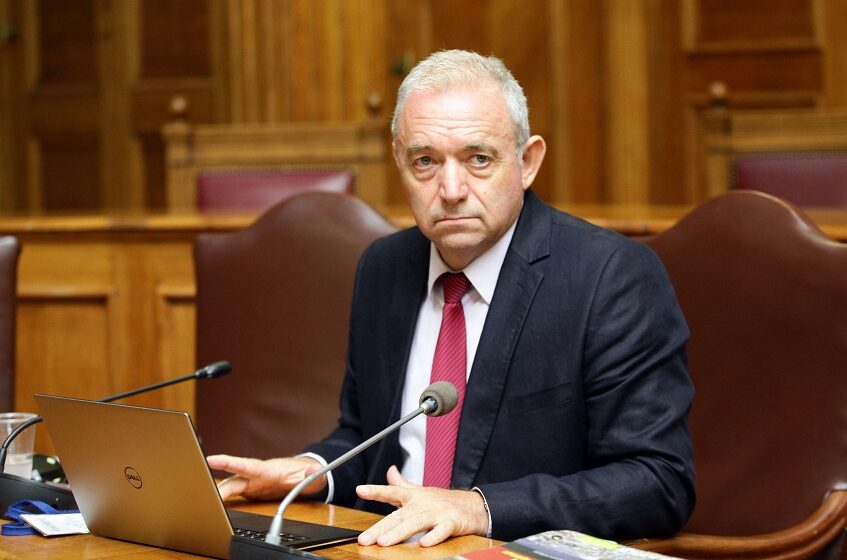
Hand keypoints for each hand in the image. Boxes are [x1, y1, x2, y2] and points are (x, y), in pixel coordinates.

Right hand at [207, 454, 325, 500]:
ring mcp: (250, 483)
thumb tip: (315, 468)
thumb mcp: (312, 474)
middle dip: (218, 487)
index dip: (228, 462)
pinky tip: (211, 504)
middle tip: (205, 495)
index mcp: (267, 470)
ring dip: (218, 495)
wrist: (301, 475)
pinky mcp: (249, 491)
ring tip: (204, 503)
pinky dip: (222, 499)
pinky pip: (232, 495)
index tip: (211, 459)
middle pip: (233, 481)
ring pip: (230, 488)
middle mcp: (254, 475)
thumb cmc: (303, 473)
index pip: (246, 465)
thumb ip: (312, 472)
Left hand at [355, 465, 488, 546]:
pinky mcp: (452, 523)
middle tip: (365, 539)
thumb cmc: (443, 501)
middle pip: (399, 515)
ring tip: (384, 542)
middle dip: (381, 527)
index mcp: (414, 496)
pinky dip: (433, 537)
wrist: (473, 506)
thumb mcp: (421, 491)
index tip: (360, 489)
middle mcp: (423, 503)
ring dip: (399, 533)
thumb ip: (402, 484)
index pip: (392, 491)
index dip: (376, 491)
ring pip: (416, 523)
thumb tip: (389, 471)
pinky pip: (441, 531)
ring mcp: (437, 513)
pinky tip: (423, 544)